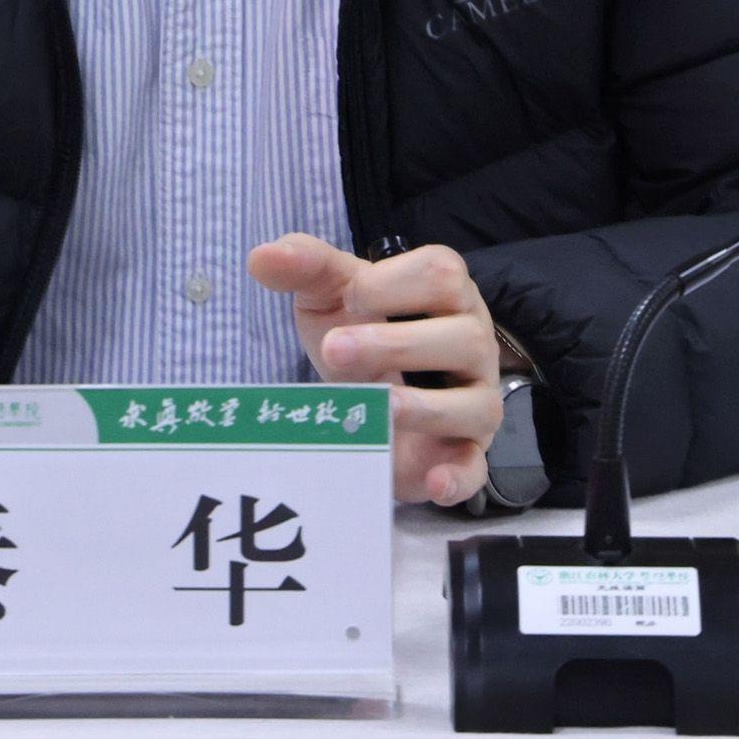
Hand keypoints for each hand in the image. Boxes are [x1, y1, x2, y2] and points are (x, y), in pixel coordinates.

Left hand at [246, 233, 503, 504]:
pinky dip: (458, 477)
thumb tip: (262, 256)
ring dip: (424, 408)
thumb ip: (306, 268)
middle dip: (397, 344)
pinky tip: (433, 482)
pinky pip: (475, 468)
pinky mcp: (464, 454)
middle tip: (335, 351)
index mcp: (446, 294)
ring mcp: (475, 401)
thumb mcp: (330, 297)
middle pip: (463, 338)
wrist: (366, 398)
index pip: (443, 273)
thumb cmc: (358, 333)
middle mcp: (472, 344)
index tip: (350, 297)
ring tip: (376, 407)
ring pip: (476, 404)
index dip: (395, 283)